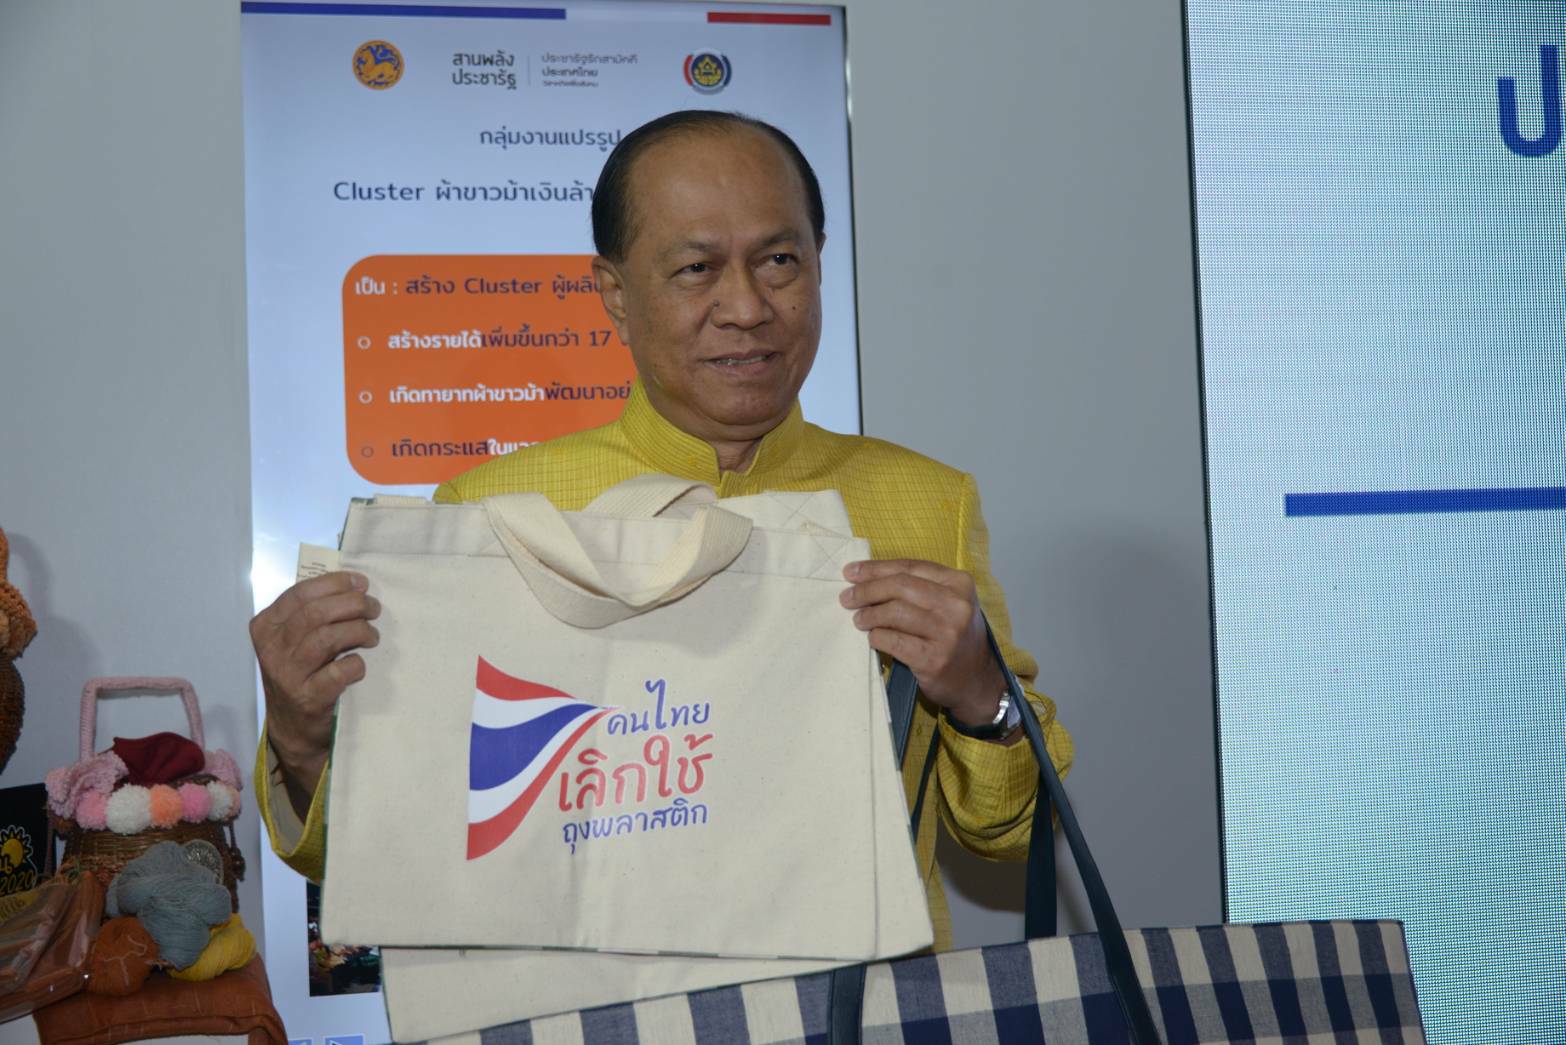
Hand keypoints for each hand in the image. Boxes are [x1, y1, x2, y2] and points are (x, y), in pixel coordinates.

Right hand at [249, 571, 380, 816]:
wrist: (294, 729)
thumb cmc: (300, 675)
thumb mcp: (294, 641)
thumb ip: (312, 614)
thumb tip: (354, 586)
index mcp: (266, 627)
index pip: (300, 593)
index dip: (335, 583)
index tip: (361, 583)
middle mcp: (272, 649)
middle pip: (316, 613)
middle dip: (353, 604)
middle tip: (373, 609)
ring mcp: (287, 675)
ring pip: (328, 638)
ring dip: (359, 631)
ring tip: (372, 636)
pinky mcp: (307, 698)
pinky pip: (339, 671)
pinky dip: (356, 664)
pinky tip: (360, 666)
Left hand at [840, 559, 1008, 728]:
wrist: (976, 680)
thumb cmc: (954, 636)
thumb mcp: (948, 603)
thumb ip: (916, 587)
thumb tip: (865, 578)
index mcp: (959, 583)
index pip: (909, 567)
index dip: (876, 568)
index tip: (851, 572)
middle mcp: (957, 605)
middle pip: (899, 586)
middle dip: (867, 590)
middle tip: (847, 597)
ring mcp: (947, 633)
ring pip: (894, 612)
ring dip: (869, 615)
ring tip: (858, 619)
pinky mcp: (934, 659)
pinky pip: (893, 641)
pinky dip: (877, 637)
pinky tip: (872, 638)